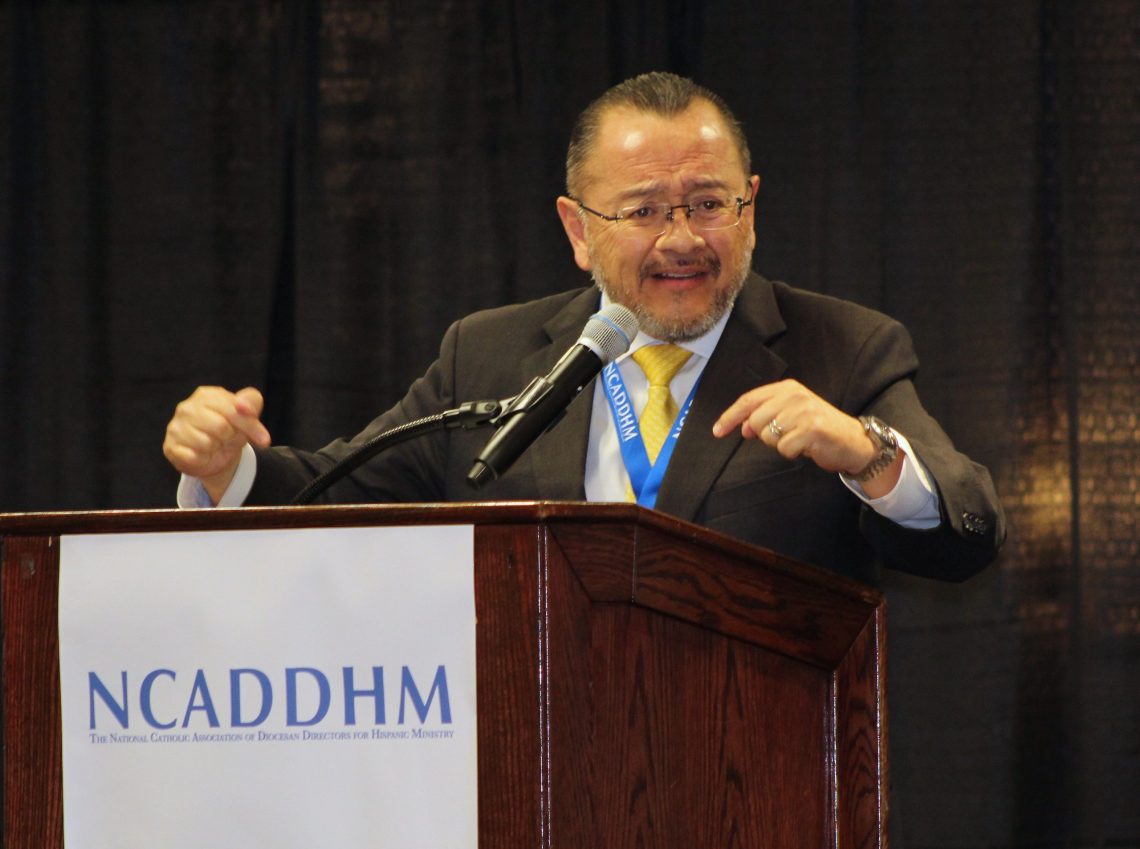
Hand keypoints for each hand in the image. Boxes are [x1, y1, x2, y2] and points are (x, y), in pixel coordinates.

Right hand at [162, 386, 270, 502]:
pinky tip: (202, 455)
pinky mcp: (170, 446)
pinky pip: (192, 456)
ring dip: (216, 449)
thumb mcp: (248, 415)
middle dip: (231, 438)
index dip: (251, 427)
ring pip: (206, 443)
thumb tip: (243, 407)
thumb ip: (251, 403)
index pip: (234, 410)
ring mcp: (176, 426)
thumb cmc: (231, 429)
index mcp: (207, 395)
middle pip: (221, 427)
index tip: (264, 441)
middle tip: (228, 439)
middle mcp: (187, 407)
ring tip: (214, 445)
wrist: (214, 454)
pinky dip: (203, 459)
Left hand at [712, 379, 900, 492]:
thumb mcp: (791, 416)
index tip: (717, 431)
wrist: (854, 441)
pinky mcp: (811, 429)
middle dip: (765, 435)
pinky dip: (792, 453)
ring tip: (800, 440)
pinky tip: (807, 447)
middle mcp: (795, 395)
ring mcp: (803, 411)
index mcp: (788, 388)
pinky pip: (784, 448)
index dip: (730, 416)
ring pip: (768, 436)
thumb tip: (742, 427)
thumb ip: (766, 417)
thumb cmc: (819, 429)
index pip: (749, 400)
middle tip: (787, 436)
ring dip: (781, 445)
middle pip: (755, 421)